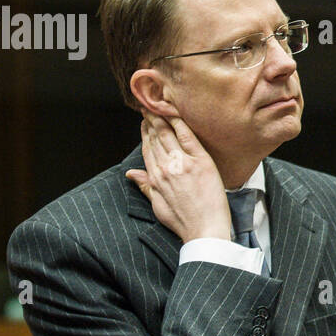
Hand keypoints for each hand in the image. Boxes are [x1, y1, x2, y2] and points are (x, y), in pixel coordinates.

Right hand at [124, 114, 231, 242]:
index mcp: (155, 178)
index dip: (145, 133)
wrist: (204, 230)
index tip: (144, 122)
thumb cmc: (184, 222)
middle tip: (149, 106)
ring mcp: (182, 163)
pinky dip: (180, 123)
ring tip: (160, 105)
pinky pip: (187, 136)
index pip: (147, 149)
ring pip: (168, 134)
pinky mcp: (200, 162)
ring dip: (162, 118)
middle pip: (155, 138)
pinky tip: (176, 113)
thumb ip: (145, 186)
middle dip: (151, 120)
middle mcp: (166, 168)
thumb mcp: (158, 206)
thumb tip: (130, 174)